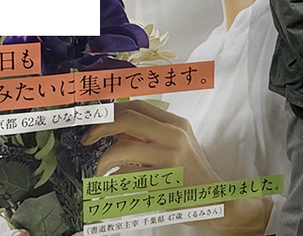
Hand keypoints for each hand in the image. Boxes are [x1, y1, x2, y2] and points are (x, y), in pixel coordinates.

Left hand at [82, 100, 270, 234]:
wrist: (215, 199)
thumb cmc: (191, 173)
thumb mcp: (176, 145)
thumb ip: (149, 134)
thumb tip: (115, 127)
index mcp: (176, 123)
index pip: (137, 105)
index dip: (112, 110)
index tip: (97, 121)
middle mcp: (174, 135)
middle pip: (127, 118)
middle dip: (101, 126)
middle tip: (88, 138)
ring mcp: (169, 157)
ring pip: (122, 147)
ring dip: (103, 159)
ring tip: (98, 168)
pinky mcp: (163, 179)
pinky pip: (127, 173)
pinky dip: (113, 177)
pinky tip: (111, 181)